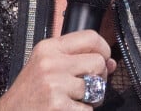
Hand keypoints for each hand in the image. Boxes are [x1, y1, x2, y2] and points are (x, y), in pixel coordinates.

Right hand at [0, 30, 115, 109]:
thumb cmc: (30, 92)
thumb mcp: (46, 65)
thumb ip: (76, 59)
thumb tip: (110, 62)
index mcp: (49, 48)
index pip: (89, 37)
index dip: (104, 48)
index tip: (104, 58)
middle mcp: (52, 63)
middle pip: (98, 62)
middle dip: (100, 76)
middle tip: (90, 85)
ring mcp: (56, 85)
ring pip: (96, 88)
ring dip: (91, 98)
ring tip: (75, 100)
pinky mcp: (60, 106)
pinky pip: (88, 109)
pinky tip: (67, 110)